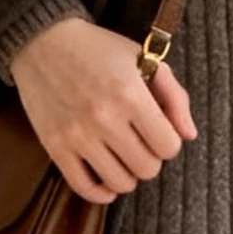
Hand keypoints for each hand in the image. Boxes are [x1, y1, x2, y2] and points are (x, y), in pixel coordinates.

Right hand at [8, 15, 196, 204]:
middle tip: (139, 142)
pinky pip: (84, 188)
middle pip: (147, 169)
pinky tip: (105, 177)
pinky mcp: (55, 146)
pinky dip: (100, 192)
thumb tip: (189, 135)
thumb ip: (175, 96)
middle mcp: (104, 118)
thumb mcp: (144, 59)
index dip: (169, 142)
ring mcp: (77, 135)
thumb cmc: (98, 49)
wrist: (42, 42)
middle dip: (150, 159)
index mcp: (130, 95)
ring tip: (122, 156)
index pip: (169, 147)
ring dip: (127, 174)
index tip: (158, 132)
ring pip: (120, 183)